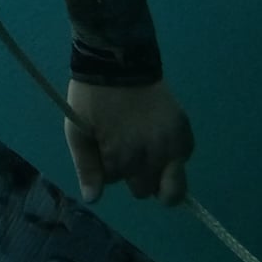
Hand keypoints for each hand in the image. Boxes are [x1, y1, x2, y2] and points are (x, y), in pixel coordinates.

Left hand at [64, 77, 192, 204]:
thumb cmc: (92, 97)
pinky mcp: (184, 131)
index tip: (104, 146)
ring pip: (171, 183)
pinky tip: (159, 140)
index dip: (107, 166)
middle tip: (126, 148)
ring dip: (157, 172)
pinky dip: (173, 156)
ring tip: (145, 149)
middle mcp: (151, 156)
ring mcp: (171, 144)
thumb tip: (93, 199)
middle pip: (144, 188)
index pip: (115, 181)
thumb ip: (87, 167)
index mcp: (122, 157)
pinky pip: (183, 158)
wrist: (119, 62)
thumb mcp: (78, 131)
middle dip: (134, 175)